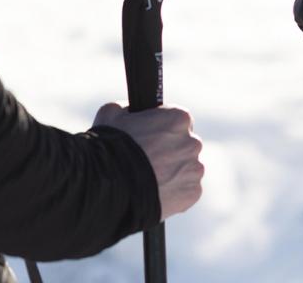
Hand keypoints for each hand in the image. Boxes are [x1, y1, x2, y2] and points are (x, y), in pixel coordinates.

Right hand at [93, 104, 203, 219]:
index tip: (152, 139)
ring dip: (174, 172)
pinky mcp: (192, 193)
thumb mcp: (113, 113)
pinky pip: (187, 190)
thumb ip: (129, 109)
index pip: (178, 121)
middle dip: (170, 152)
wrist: (109, 186)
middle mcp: (192, 142)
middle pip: (184, 145)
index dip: (163, 130)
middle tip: (150, 161)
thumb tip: (130, 112)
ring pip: (186, 168)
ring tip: (150, 180)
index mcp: (179, 118)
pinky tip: (156, 192)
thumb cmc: (110, 146)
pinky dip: (175, 191)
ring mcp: (194, 169)